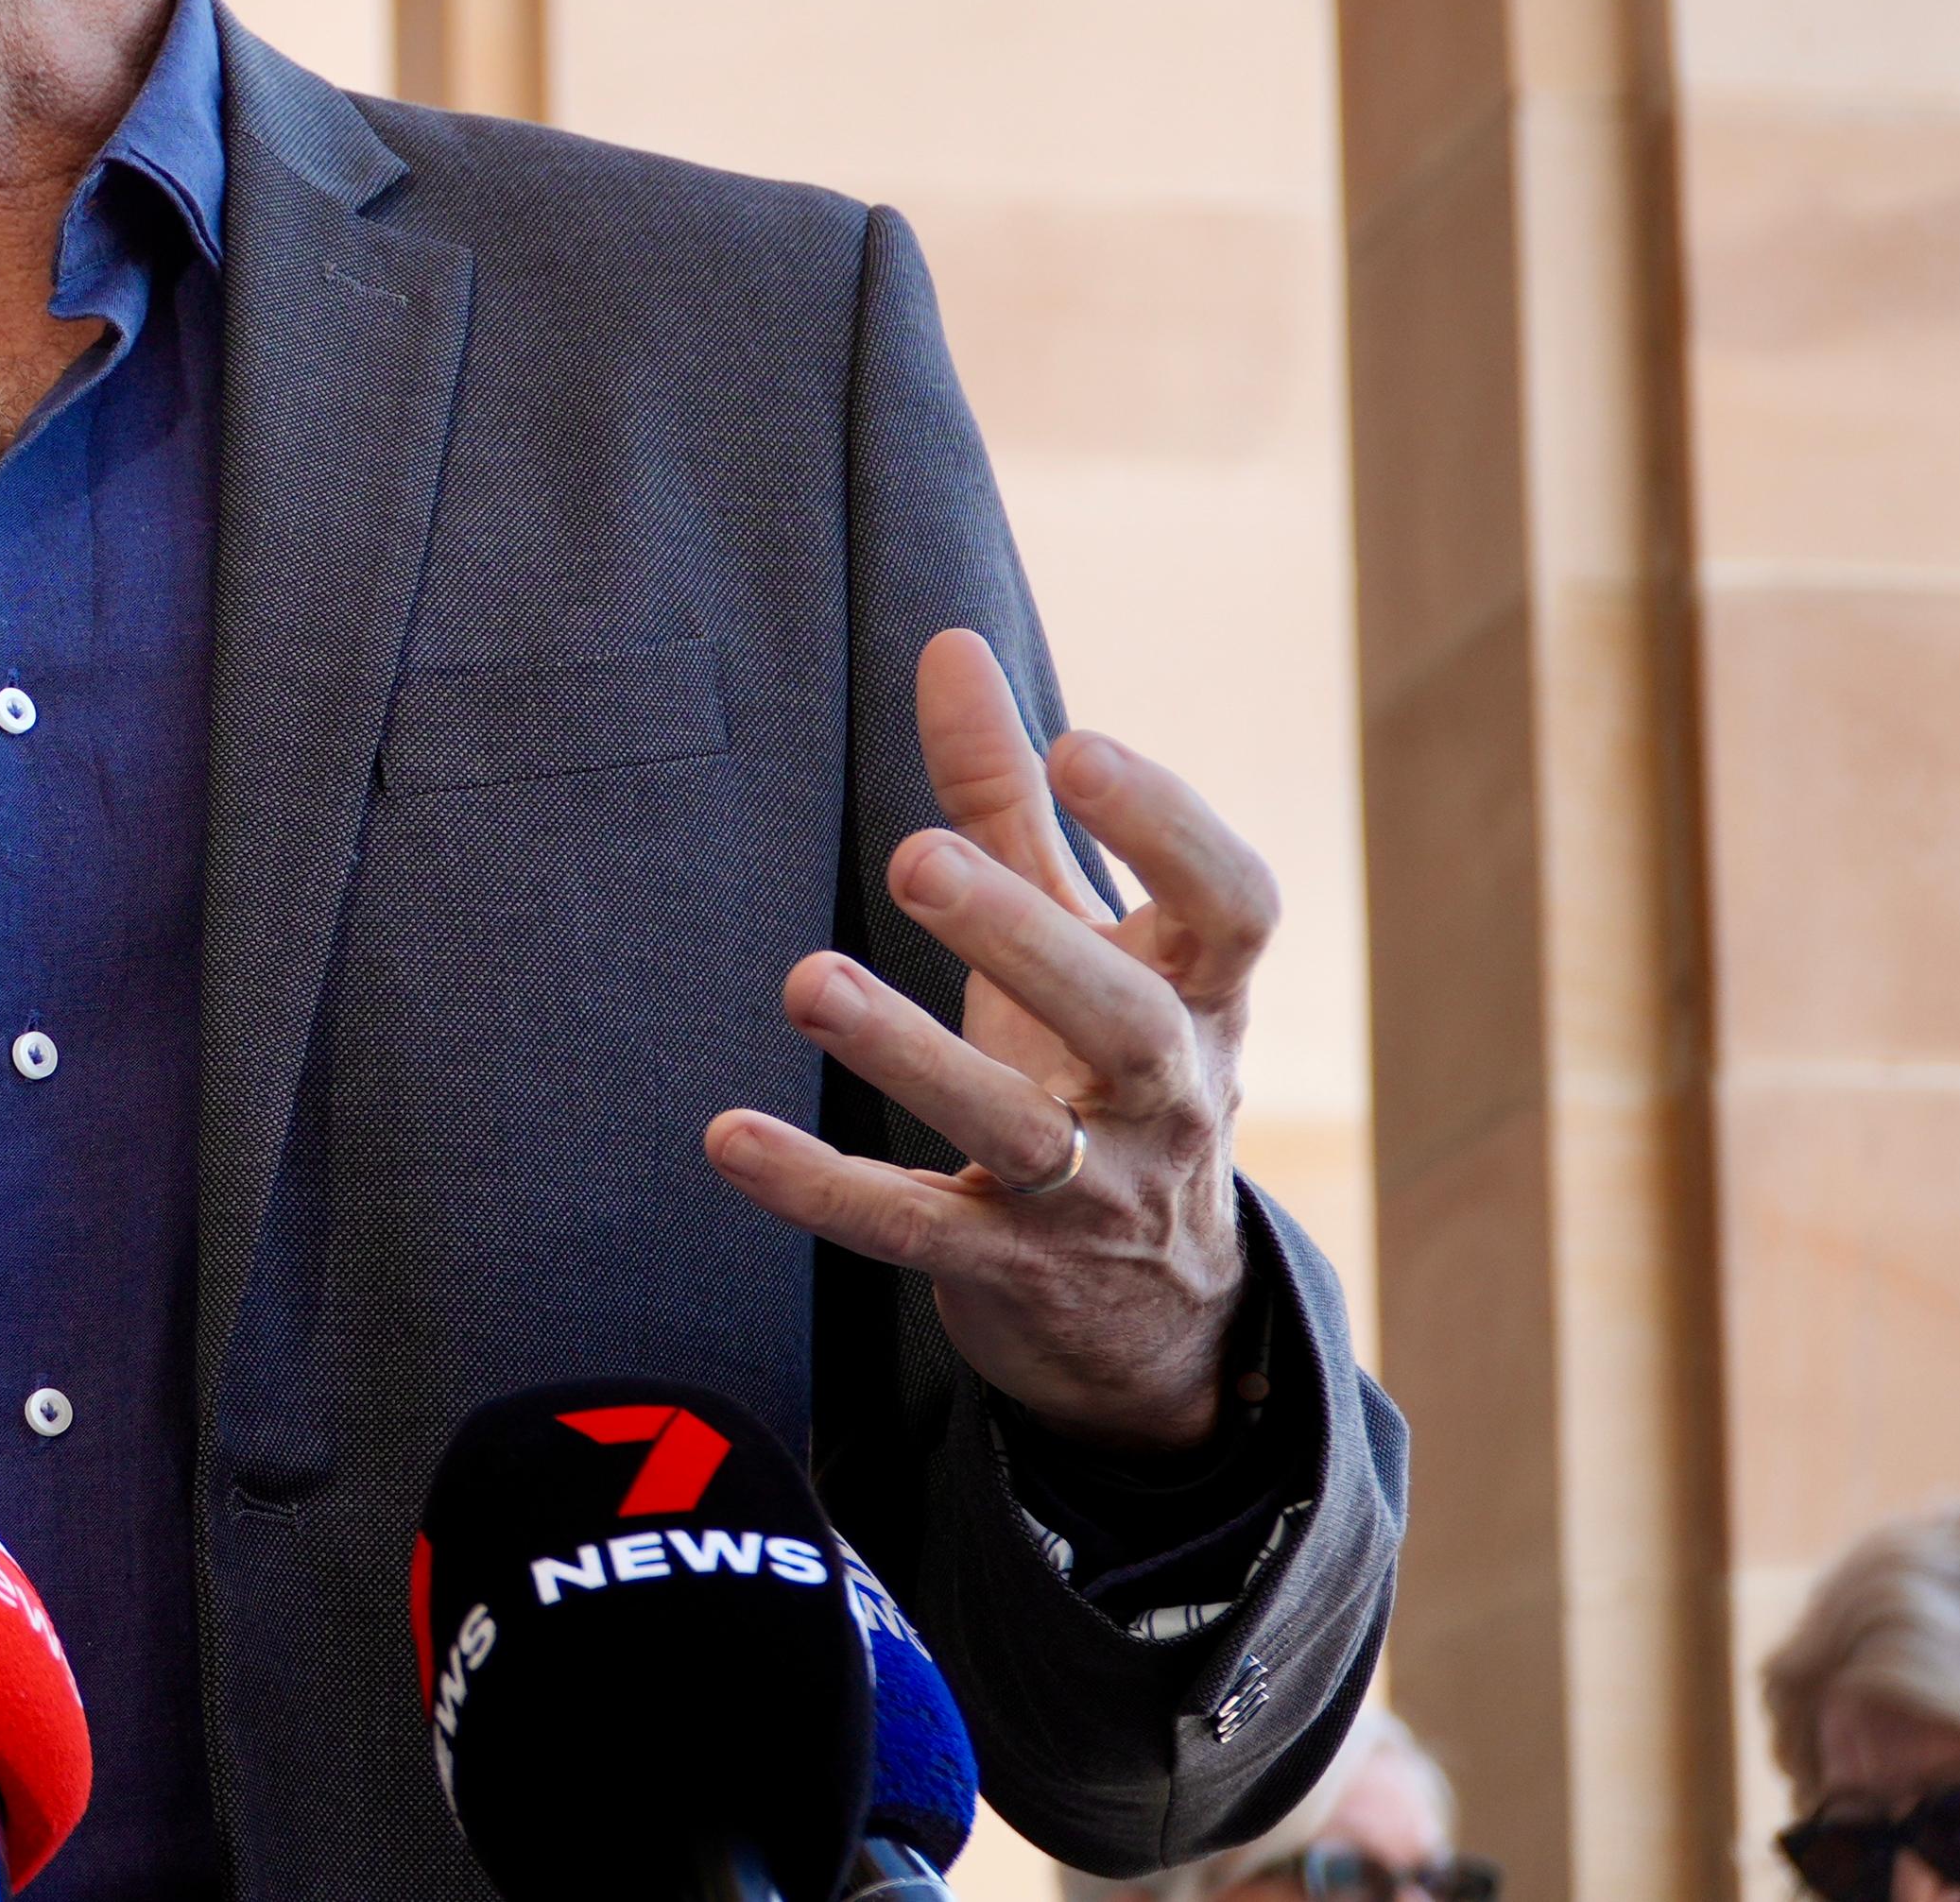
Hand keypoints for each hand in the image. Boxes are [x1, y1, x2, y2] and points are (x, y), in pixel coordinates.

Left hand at [704, 627, 1274, 1450]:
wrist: (1153, 1316)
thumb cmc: (1102, 1071)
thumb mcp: (1080, 940)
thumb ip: (1012, 801)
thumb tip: (949, 641)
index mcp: (1201, 997)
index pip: (1232, 907)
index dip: (1169, 827)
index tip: (1081, 744)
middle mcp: (1168, 1096)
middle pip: (1121, 1016)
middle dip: (1022, 935)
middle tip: (913, 854)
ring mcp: (1095, 1196)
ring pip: (1013, 1129)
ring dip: (909, 1055)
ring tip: (806, 979)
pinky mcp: (1009, 1270)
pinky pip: (913, 1228)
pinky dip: (821, 1188)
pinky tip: (727, 1134)